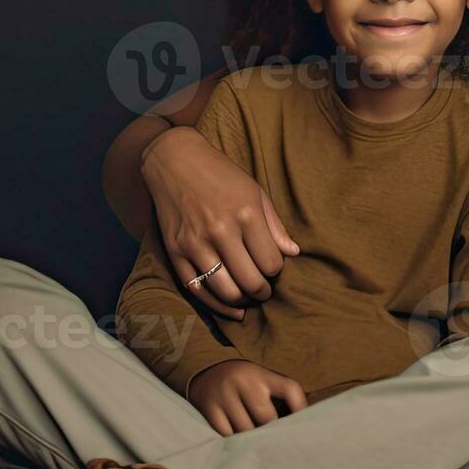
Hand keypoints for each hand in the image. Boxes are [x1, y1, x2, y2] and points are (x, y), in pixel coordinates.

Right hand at [142, 126, 297, 319]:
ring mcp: (195, 244)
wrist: (175, 161)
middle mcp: (220, 232)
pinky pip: (196, 289)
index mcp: (246, 215)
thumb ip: (275, 226)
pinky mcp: (175, 252)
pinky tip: (229, 307)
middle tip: (265, 291)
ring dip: (241, 301)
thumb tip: (294, 253)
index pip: (271, 262)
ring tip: (248, 297)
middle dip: (262, 292)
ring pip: (224, 290)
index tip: (273, 266)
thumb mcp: (255, 191)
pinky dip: (214, 305)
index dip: (276, 270)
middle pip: (250, 281)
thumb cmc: (221, 175)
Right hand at [187, 360, 307, 435]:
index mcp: (262, 374)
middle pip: (266, 416)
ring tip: (252, 441)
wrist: (205, 371)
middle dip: (269, 429)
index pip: (290, 388)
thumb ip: (281, 398)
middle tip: (271, 439)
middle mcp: (243, 380)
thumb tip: (301, 424)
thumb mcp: (263, 381)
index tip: (303, 426)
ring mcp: (224, 393)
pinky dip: (231, 439)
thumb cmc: (244, 384)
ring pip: (245, 428)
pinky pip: (225, 433)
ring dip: (249, 438)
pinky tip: (235, 440)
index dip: (300, 407)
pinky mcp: (208, 407)